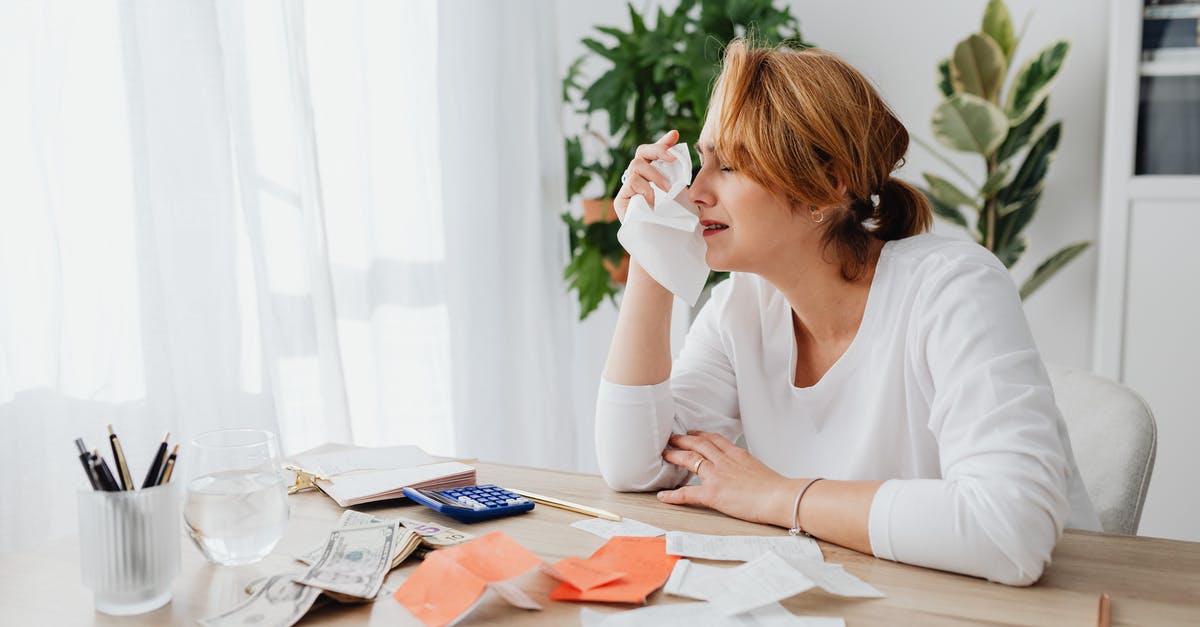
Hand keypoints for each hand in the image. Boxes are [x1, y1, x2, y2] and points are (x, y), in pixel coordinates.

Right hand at [613, 129, 678, 221]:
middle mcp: (638, 178)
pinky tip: (653, 202)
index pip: (655, 153)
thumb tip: (685, 160)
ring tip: (667, 190)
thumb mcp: (680, 196)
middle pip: (642, 152)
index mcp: (652, 175)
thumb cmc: (672, 222)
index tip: (675, 135)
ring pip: (637, 165)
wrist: (660, 245)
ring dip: (655, 175)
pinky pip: (632, 182)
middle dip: (658, 150)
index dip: (664, 142)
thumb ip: (679, 178)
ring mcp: (628, 188)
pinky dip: (645, 189)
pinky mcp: (621, 199)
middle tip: (672, 159)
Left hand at [658, 431, 796, 526]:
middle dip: (683, 440)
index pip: (715, 439)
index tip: (693, 433)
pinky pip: (687, 493)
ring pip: (690, 459)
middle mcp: (724, 461)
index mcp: (737, 454)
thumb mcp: (760, 468)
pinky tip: (663, 496)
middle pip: (699, 444)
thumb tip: (745, 472)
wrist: (780, 497)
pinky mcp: (713, 493)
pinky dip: (673, 495)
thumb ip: (747, 466)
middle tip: (671, 438)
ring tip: (664, 454)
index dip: (701, 435)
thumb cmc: (776, 488)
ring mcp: (717, 475)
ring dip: (675, 455)